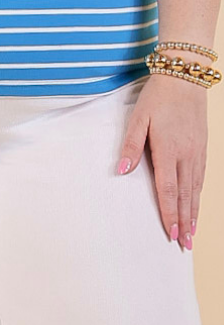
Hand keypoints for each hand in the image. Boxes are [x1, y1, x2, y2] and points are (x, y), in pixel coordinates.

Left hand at [117, 73, 208, 249]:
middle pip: (185, 196)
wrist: (185, 80)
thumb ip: (130, 146)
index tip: (170, 233)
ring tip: (191, 233)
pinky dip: (199, 196)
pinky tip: (196, 205)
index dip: (169, 213)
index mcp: (168, 150)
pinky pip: (201, 179)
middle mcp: (187, 156)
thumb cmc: (157, 98)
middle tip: (183, 245)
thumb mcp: (138, 118)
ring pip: (195, 190)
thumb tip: (120, 170)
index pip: (168, 189)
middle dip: (184, 222)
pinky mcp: (202, 148)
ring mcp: (197, 153)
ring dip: (194, 213)